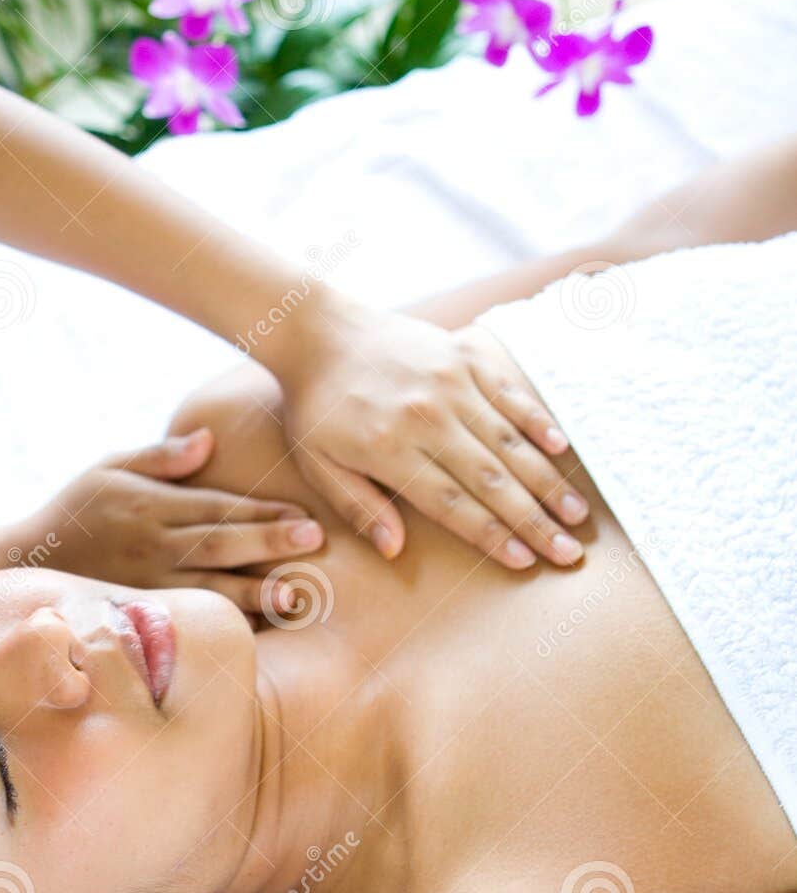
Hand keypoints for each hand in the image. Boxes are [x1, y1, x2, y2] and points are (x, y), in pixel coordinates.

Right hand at [25, 430, 323, 615]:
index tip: (303, 513)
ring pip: (207, 588)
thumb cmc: (77, 510)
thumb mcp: (109, 467)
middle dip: (268, 542)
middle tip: (314, 541)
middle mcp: (151, 545)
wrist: (28, 562)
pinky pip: (186, 618)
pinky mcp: (139, 612)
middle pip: (218, 543)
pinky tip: (256, 631)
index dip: (260, 510)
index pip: (216, 506)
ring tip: (294, 597)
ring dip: (253, 593)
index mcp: (150, 505)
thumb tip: (208, 441)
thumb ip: (160, 457)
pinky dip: (221, 625)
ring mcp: (146, 583)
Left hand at [278, 302, 588, 569]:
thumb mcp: (317, 464)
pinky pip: (509, 393)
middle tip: (568, 551)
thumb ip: (357, 506)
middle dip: (534, 520)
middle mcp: (427, 416)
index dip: (490, 535)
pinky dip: (538, 421)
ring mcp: (450, 382)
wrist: (319, 330)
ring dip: (547, 480)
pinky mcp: (463, 356)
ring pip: (509, 441)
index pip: (452, 504)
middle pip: (491, 480)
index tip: (525, 562)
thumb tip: (394, 549)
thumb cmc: (316, 406)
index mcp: (390, 449)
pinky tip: (563, 450)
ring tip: (577, 514)